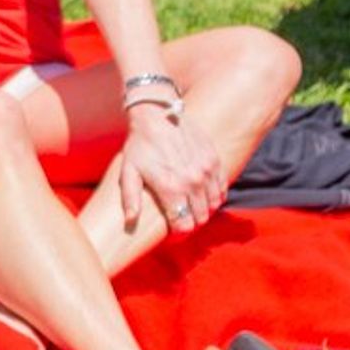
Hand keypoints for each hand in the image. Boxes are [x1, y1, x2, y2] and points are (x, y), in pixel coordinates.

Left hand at [118, 104, 225, 235]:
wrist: (157, 116)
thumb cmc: (139, 146)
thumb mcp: (128, 172)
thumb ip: (130, 199)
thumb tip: (130, 221)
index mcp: (171, 189)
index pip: (184, 225)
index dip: (179, 233)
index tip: (173, 232)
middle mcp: (192, 182)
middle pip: (201, 218)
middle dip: (191, 222)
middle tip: (181, 219)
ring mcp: (206, 171)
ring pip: (214, 205)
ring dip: (204, 210)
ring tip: (191, 208)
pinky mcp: (215, 161)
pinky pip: (222, 189)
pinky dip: (215, 196)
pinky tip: (203, 195)